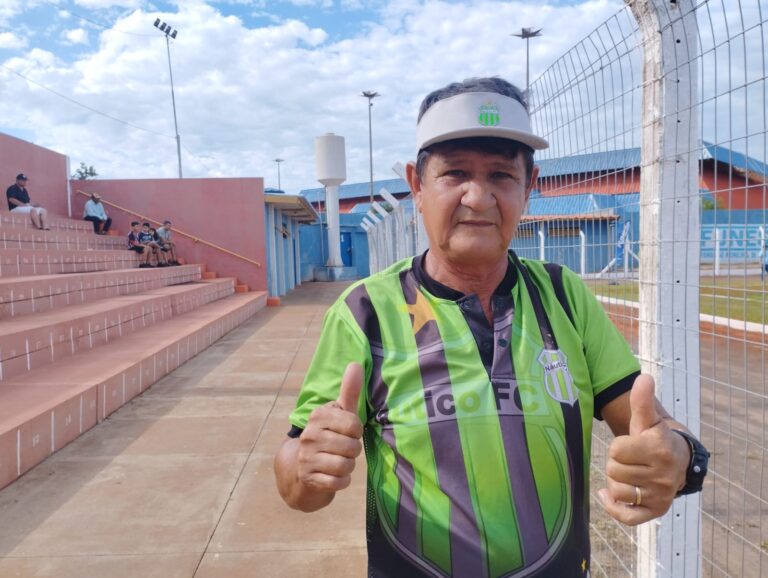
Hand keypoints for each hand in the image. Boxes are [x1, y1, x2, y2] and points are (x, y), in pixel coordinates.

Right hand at [296, 362, 363, 493]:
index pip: (354, 425)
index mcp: (318, 416)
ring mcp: (306, 458)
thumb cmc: (329, 434)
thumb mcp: (339, 413)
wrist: (301, 467)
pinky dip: (342, 481)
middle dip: (353, 451)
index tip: (348, 432)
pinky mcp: (308, 478)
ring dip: (348, 466)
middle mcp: (309, 435)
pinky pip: (338, 482)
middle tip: (343, 448)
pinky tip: (334, 475)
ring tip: (340, 461)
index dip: (357, 431)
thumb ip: (349, 391)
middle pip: (352, 447)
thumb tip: (355, 364)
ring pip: (346, 466)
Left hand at [598, 374, 689, 524]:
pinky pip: (627, 517)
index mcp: (658, 448)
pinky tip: (607, 495)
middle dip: (616, 463)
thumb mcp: (648, 419)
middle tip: (630, 459)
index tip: (630, 444)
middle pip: (614, 470)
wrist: (680, 462)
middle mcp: (662, 474)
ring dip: (616, 482)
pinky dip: (614, 507)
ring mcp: (659, 495)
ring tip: (628, 474)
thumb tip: (643, 377)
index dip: (618, 446)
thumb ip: (642, 401)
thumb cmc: (656, 437)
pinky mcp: (656, 511)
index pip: (616, 450)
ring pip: (618, 491)